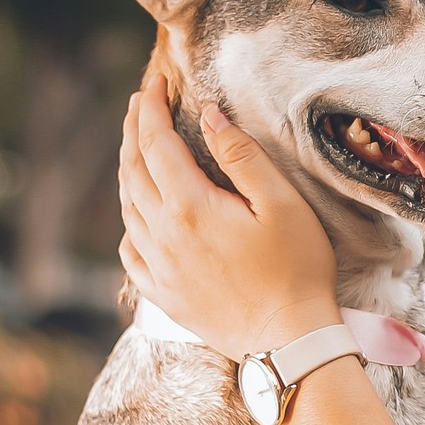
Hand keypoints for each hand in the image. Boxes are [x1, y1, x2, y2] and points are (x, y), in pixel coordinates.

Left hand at [117, 73, 340, 357]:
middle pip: (133, 171)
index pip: (155, 143)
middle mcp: (162, 236)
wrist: (288, 342)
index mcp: (189, 207)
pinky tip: (139, 215)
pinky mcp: (163, 295)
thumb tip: (207, 115)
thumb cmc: (296, 269)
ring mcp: (159, 269)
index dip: (150, 108)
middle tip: (139, 102)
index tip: (153, 81)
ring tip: (137, 147)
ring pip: (128, 209)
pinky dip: (130, 222)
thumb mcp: (281, 203)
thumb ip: (240, 155)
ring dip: (129, 170)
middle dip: (133, 131)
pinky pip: (131, 251)